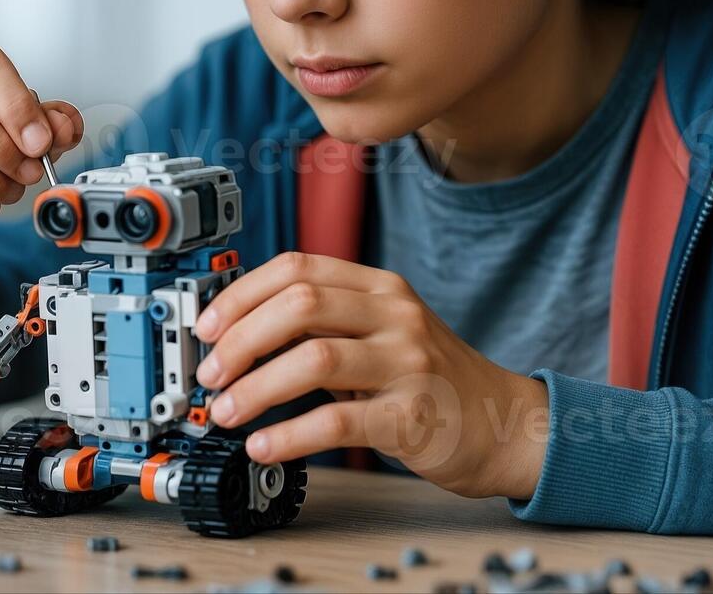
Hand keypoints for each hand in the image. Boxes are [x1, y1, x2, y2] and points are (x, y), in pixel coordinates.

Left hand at [193, 252, 549, 499]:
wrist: (505, 423)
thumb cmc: (432, 380)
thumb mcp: (382, 334)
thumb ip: (326, 324)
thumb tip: (239, 334)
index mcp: (380, 287)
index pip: (297, 267)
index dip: (241, 294)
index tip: (208, 327)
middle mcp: (395, 315)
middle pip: (300, 303)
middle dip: (240, 339)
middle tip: (210, 374)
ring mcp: (407, 363)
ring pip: (313, 359)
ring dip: (255, 388)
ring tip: (225, 413)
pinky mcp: (412, 415)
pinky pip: (337, 421)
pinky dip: (289, 434)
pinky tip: (263, 446)